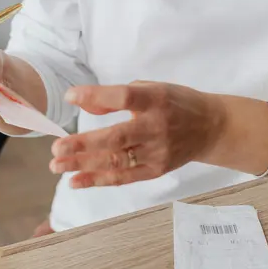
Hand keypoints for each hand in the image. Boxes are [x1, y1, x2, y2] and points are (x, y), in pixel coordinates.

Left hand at [49, 81, 226, 187]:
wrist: (211, 127)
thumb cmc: (176, 103)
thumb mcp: (151, 88)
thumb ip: (119, 95)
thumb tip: (85, 106)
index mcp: (156, 99)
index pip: (123, 97)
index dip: (95, 97)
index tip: (70, 97)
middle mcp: (157, 127)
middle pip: (116, 137)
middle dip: (82, 144)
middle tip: (56, 148)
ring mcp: (157, 152)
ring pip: (115, 161)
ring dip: (83, 165)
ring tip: (57, 165)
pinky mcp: (156, 170)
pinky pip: (124, 177)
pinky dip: (98, 180)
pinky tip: (75, 180)